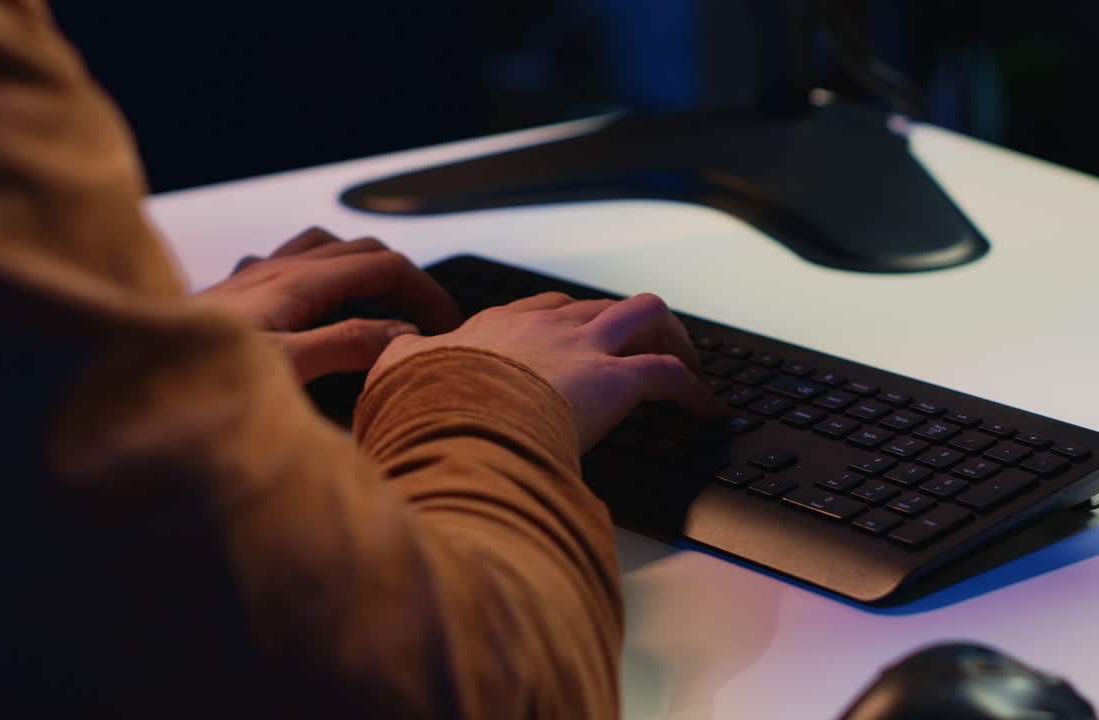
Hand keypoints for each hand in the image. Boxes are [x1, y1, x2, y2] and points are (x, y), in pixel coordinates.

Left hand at [196, 227, 461, 381]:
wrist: (117, 376)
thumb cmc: (195, 378)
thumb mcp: (286, 368)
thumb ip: (348, 346)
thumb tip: (404, 334)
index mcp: (296, 282)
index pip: (386, 266)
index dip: (428, 292)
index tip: (451, 327)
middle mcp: (275, 269)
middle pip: (362, 250)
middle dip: (404, 279)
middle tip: (428, 321)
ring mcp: (251, 278)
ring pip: (324, 249)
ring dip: (361, 268)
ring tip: (381, 305)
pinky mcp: (231, 294)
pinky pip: (286, 264)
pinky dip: (318, 276)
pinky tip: (310, 307)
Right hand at [368, 291, 727, 451]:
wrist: (450, 417)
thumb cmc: (425, 403)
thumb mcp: (396, 373)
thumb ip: (399, 357)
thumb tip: (391, 354)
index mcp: (498, 326)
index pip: (545, 310)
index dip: (568, 325)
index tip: (576, 345)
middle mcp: (546, 326)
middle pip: (601, 307)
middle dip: (625, 328)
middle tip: (640, 356)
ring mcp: (582, 349)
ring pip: (646, 316)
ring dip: (670, 340)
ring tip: (686, 371)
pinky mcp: (614, 380)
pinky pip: (670, 376)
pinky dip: (695, 392)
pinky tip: (707, 413)